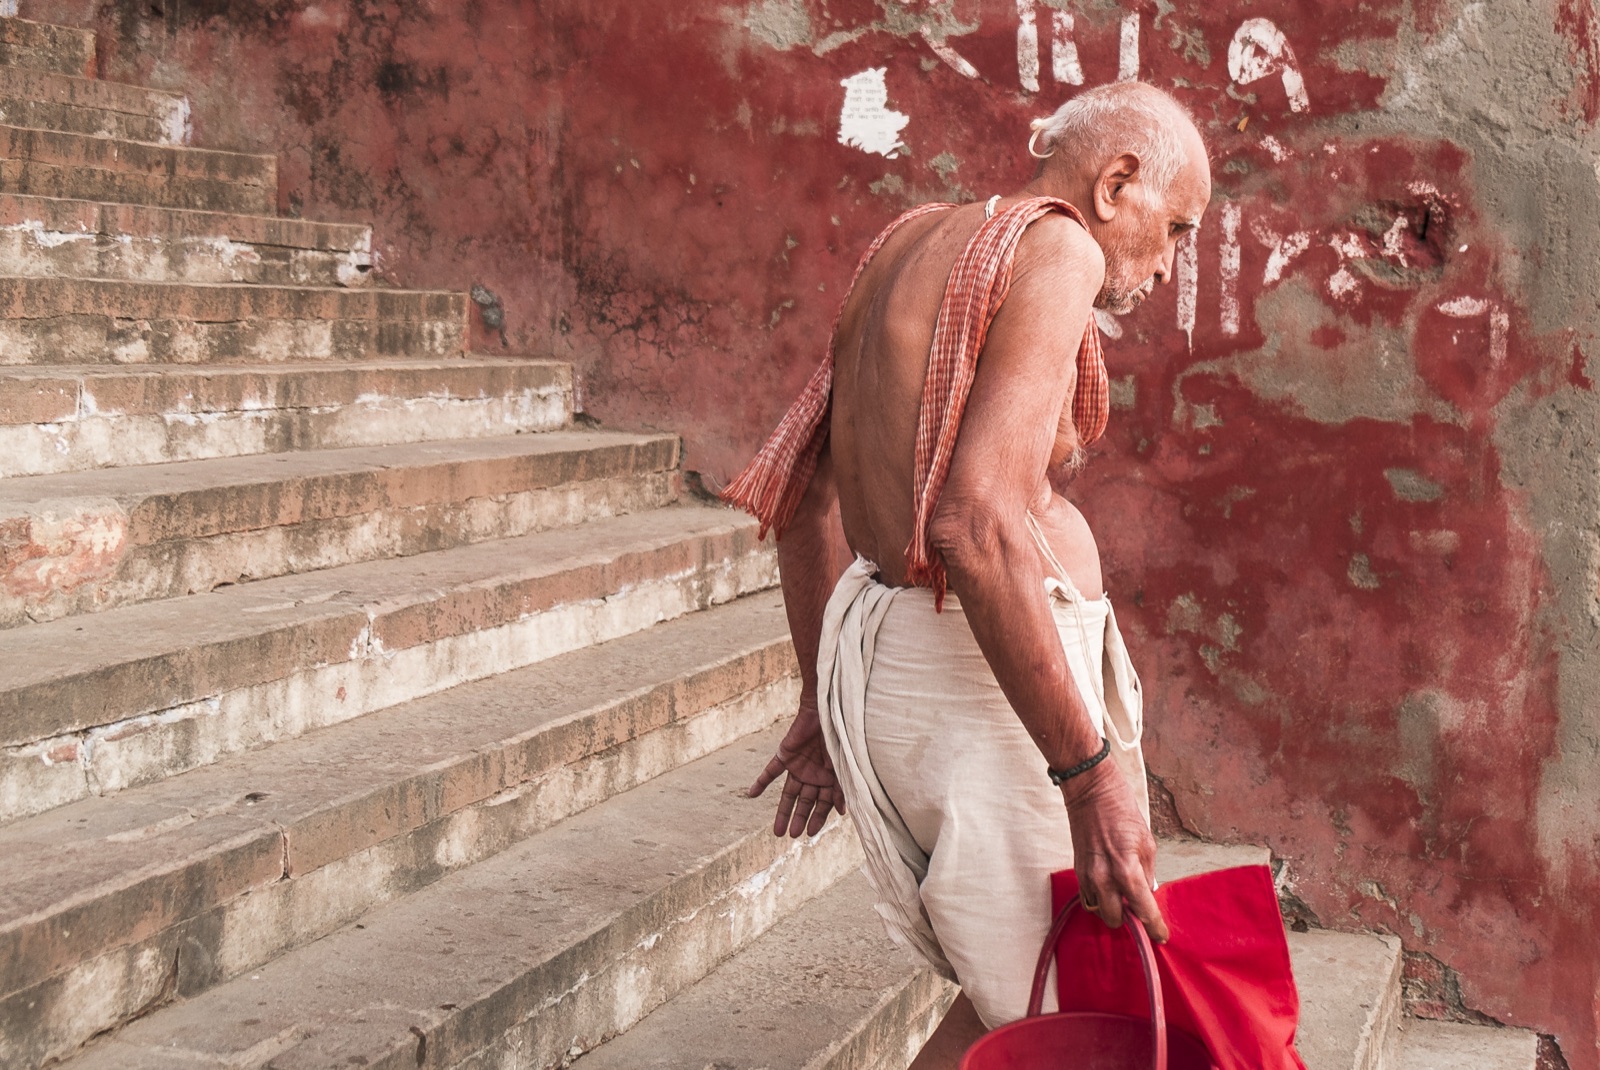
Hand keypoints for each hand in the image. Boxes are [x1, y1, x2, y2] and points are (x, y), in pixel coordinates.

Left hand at [748, 703, 846, 837]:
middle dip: (799, 819)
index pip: (822, 804)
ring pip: (788, 794)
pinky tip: (751, 795)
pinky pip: (771, 772)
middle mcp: (813, 775)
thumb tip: (842, 812)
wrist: (826, 709)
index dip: (817, 818)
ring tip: (777, 831)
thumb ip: (841, 787)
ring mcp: (798, 766)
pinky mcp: (785, 755)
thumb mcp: (842, 765)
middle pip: (804, 802)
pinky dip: (761, 782)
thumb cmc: (839, 736)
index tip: (811, 833)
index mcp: (829, 778)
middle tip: (792, 836)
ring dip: (783, 811)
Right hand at [1060, 758, 1168, 942]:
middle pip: (1115, 919)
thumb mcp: (1147, 843)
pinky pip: (1087, 898)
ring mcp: (1087, 875)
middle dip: (1128, 920)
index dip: (1154, 927)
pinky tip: (1109, 890)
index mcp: (1127, 870)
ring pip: (1098, 911)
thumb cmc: (1123, 812)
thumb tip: (1147, 894)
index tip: (1161, 936)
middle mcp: (1104, 878)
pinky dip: (1099, 900)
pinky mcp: (1078, 870)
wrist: (1091, 792)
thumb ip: (1148, 873)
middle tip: (1139, 911)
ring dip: (1112, 910)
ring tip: (1123, 899)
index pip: (1143, 910)